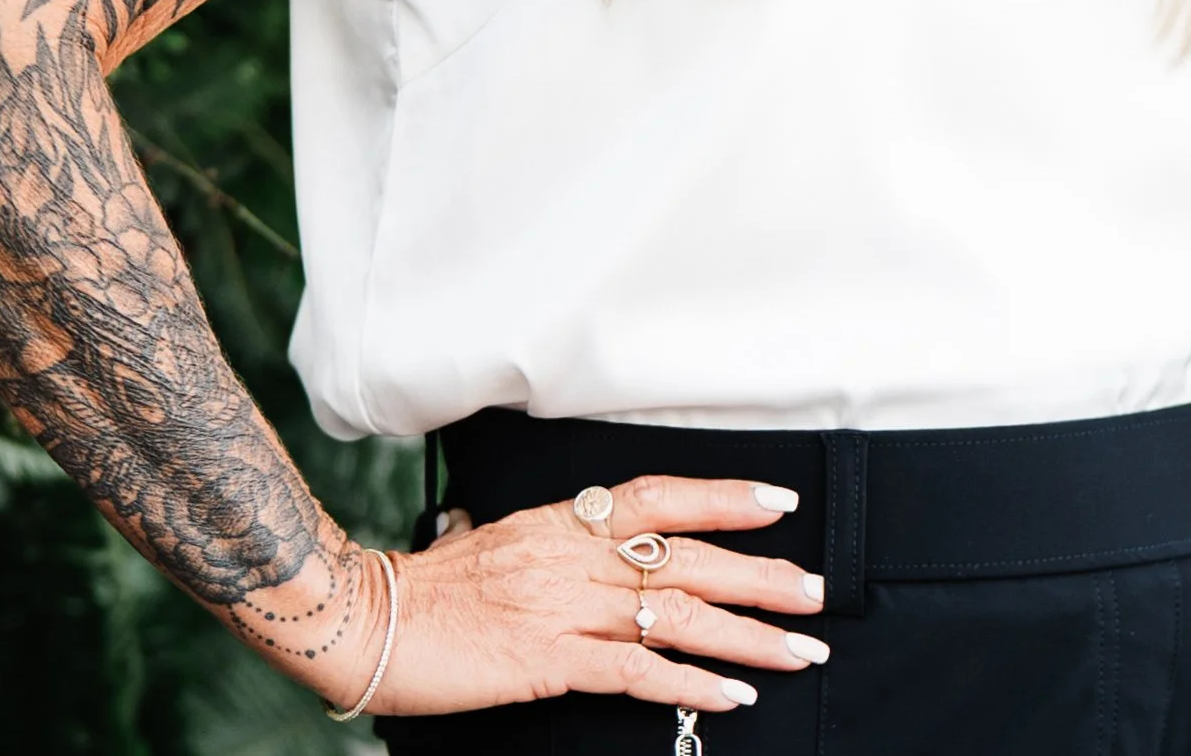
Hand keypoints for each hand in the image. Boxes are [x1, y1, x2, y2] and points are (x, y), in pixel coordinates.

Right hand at [324, 474, 830, 718]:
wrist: (370, 617)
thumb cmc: (436, 585)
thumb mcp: (506, 539)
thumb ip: (562, 542)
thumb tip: (606, 542)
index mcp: (567, 519)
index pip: (663, 496)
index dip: (725, 496)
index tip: (781, 502)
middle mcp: (576, 555)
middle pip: (689, 558)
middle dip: (762, 575)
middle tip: (820, 592)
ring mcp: (566, 607)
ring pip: (678, 615)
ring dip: (748, 634)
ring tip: (801, 648)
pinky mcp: (550, 661)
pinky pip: (635, 670)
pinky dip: (690, 682)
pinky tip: (731, 694)